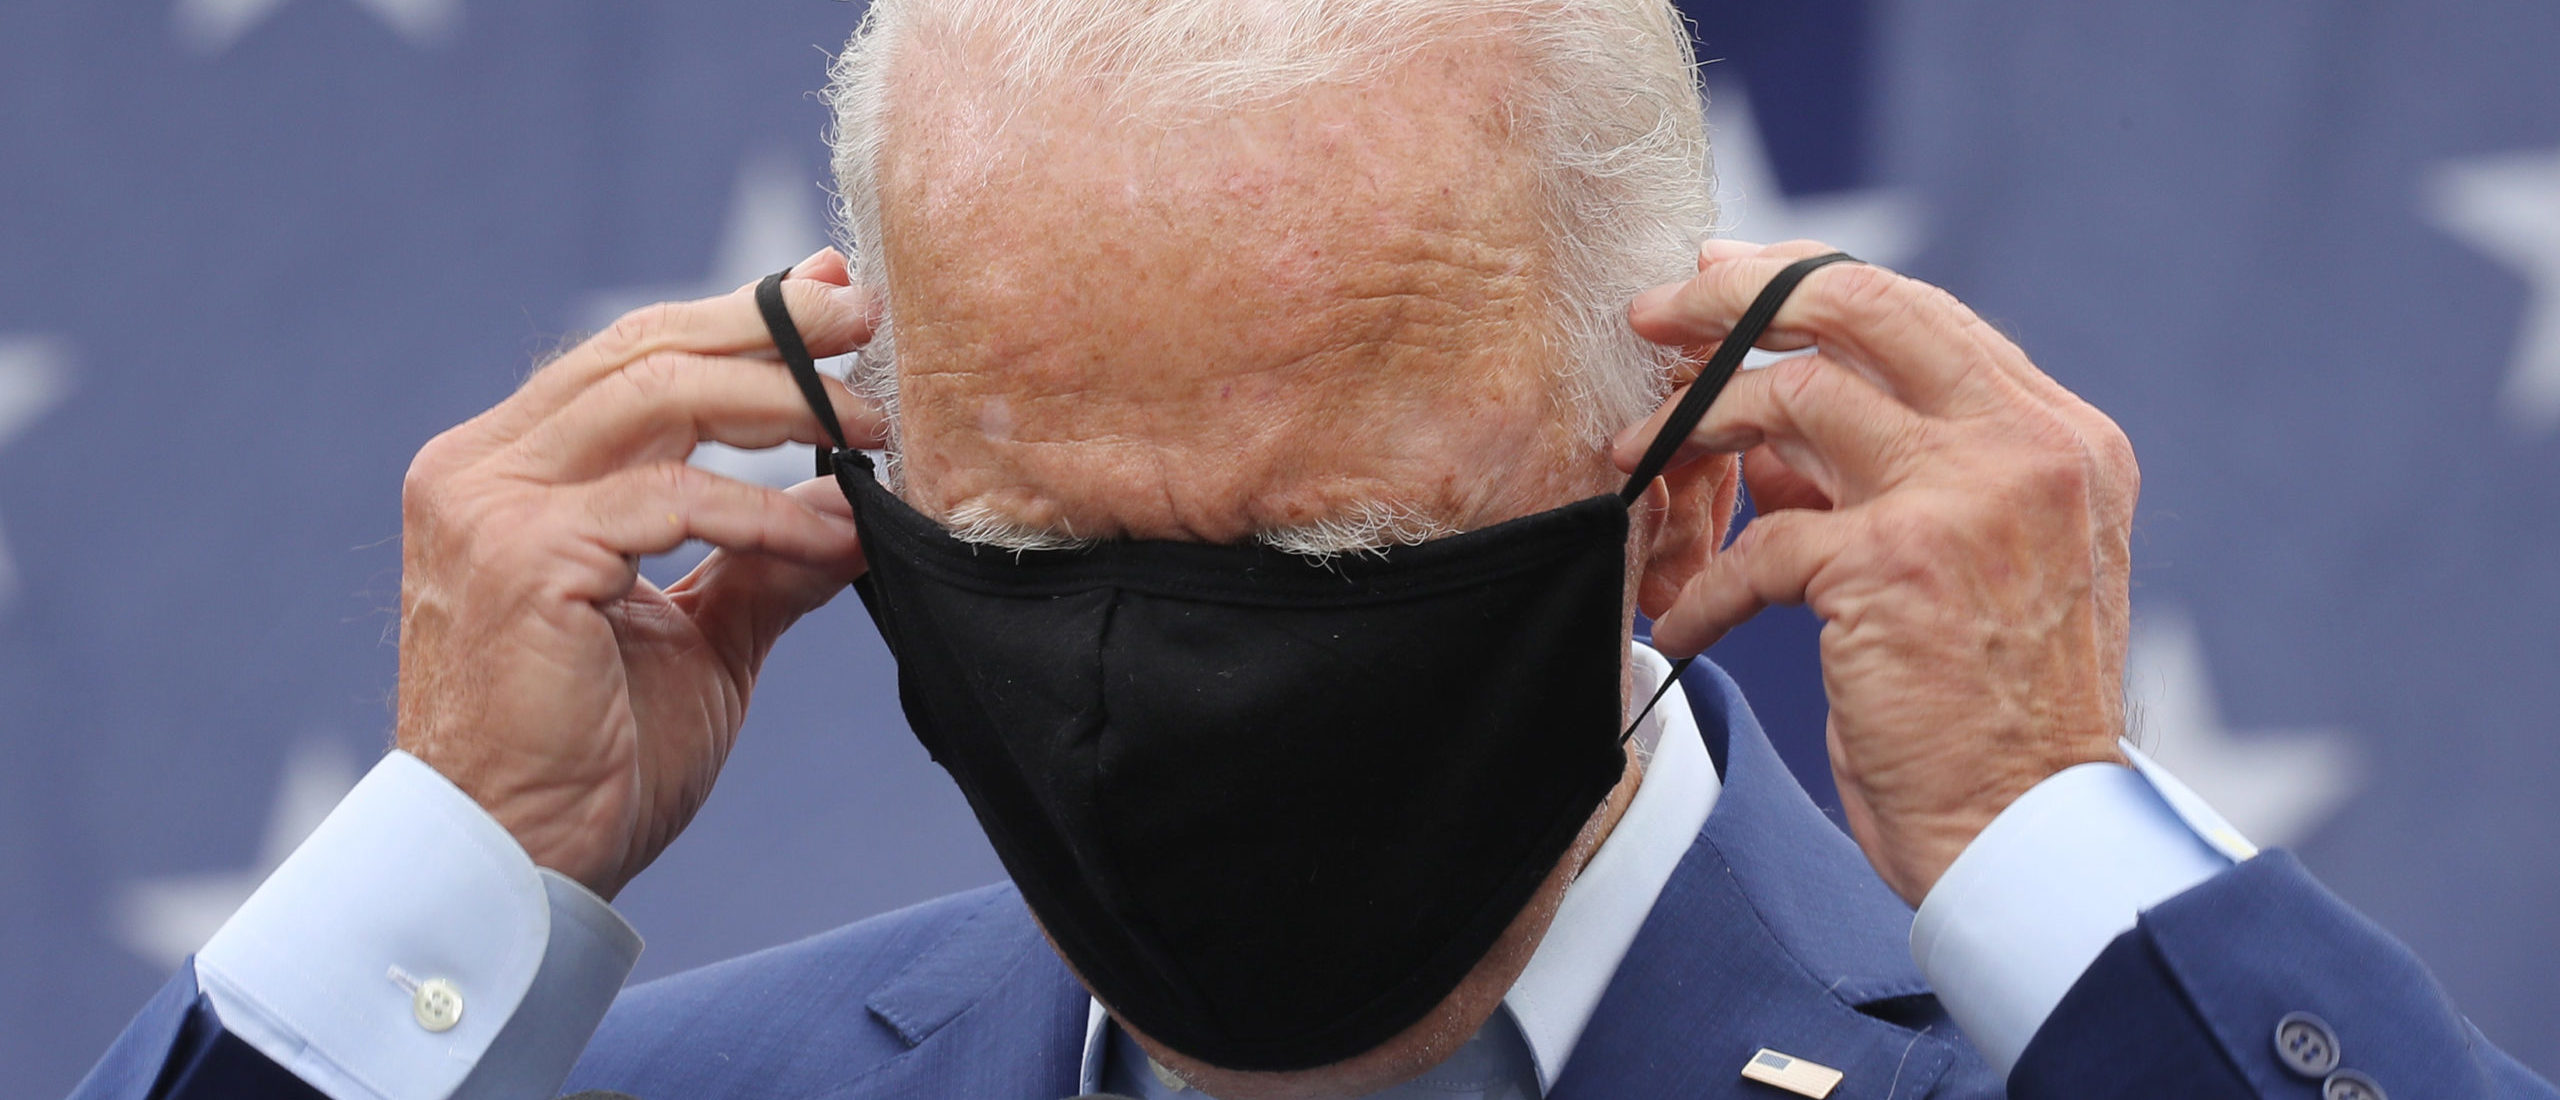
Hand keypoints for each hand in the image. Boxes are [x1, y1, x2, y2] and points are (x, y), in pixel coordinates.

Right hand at [395, 249, 882, 897]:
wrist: (523, 862)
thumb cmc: (597, 758)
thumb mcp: (702, 634)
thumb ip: (762, 556)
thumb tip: (849, 499)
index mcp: (509, 471)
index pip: (630, 359)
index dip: (737, 319)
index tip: (831, 292)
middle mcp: (480, 468)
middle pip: (642, 353)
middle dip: (769, 327)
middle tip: (868, 315)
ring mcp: (489, 506)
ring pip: (656, 399)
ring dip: (782, 401)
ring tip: (872, 425)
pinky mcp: (523, 557)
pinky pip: (671, 501)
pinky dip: (767, 514)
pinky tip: (836, 539)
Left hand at [1618, 239, 2137, 904]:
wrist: (2031, 831)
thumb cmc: (1995, 715)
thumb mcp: (1974, 565)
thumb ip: (1897, 480)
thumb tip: (1777, 436)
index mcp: (2058, 437)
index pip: (1921, 314)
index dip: (1806, 284)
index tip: (1722, 280)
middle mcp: (2027, 447)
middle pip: (1864, 308)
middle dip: (1738, 299)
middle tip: (1654, 311)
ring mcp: (1966, 497)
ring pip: (1797, 399)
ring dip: (1696, 428)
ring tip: (1637, 463)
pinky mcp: (1895, 563)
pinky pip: (1760, 540)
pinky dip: (1706, 586)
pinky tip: (1684, 626)